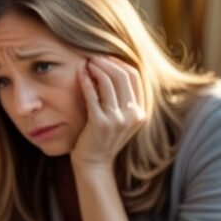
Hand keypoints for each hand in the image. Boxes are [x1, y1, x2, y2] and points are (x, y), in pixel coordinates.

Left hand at [71, 55, 145, 175]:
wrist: (94, 164)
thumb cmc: (102, 139)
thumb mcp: (120, 119)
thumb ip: (122, 99)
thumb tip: (112, 68)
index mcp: (140, 112)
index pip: (135, 77)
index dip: (120, 63)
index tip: (106, 57)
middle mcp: (132, 114)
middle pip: (123, 76)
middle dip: (107, 62)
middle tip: (93, 56)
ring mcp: (117, 119)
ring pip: (108, 82)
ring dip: (96, 68)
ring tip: (86, 63)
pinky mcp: (100, 123)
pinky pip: (93, 94)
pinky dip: (86, 80)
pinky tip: (80, 73)